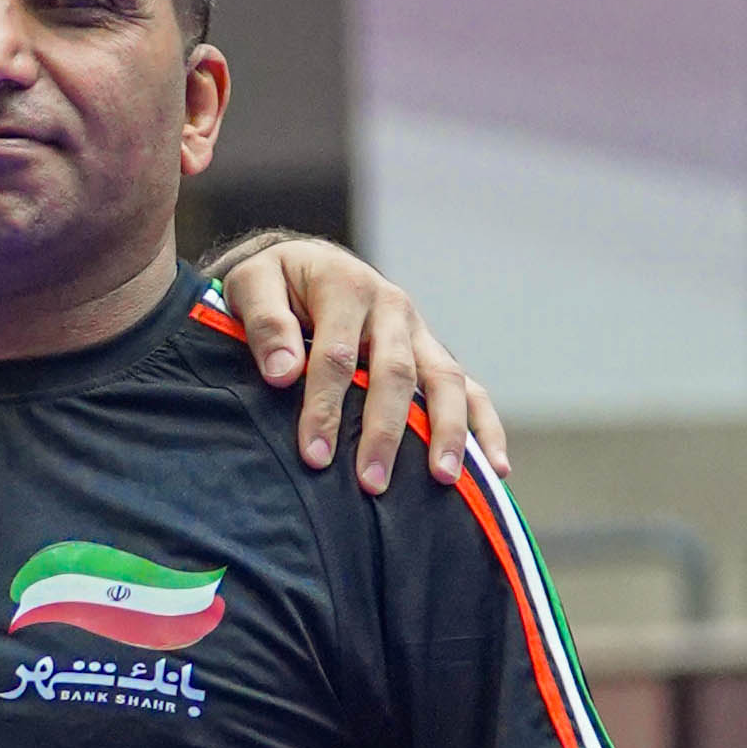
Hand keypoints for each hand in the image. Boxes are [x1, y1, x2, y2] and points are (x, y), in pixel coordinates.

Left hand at [217, 232, 510, 495]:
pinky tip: (494, 470)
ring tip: (444, 479)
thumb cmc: (276, 285)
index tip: (314, 455)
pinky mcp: (434, 355)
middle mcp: (391, 308)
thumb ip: (264, 323)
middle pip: (396, 372)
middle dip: (385, 430)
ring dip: (446, 431)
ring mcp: (419, 333)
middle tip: (372, 481)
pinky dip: (485, 428)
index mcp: (346, 286)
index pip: (338, 355)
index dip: (325, 406)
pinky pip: (471, 391)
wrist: (308, 266)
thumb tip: (282, 374)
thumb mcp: (252, 285)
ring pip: (445, 380)